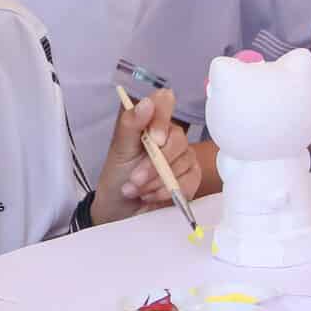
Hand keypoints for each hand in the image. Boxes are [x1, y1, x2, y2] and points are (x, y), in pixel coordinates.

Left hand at [94, 88, 200, 223]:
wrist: (119, 208)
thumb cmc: (118, 175)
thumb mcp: (119, 150)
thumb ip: (130, 125)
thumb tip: (147, 103)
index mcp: (152, 122)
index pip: (165, 102)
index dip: (162, 119)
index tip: (154, 140)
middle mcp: (171, 135)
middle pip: (177, 139)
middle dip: (154, 164)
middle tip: (134, 179)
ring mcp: (184, 156)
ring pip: (182, 164)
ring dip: (155, 182)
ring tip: (136, 190)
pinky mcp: (192, 177)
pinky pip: (189, 181)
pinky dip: (167, 192)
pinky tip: (150, 196)